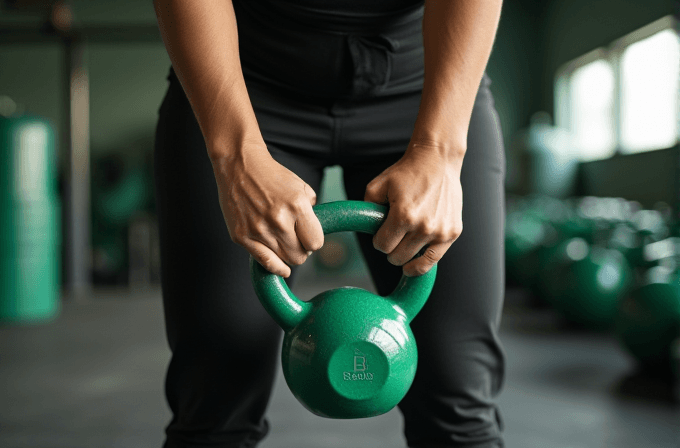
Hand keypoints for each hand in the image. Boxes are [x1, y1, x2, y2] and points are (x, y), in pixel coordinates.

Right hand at [211, 145, 324, 277]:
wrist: (239, 165)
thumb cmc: (272, 176)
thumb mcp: (301, 187)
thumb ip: (312, 211)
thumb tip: (314, 232)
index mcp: (297, 206)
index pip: (315, 242)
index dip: (314, 241)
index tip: (309, 237)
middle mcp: (278, 220)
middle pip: (300, 256)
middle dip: (302, 251)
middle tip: (297, 241)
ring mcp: (258, 230)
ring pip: (285, 261)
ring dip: (288, 255)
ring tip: (285, 244)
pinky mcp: (242, 236)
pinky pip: (265, 262)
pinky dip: (276, 267)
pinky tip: (282, 269)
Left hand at [363, 142, 463, 276]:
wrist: (437, 160)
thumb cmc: (407, 172)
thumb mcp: (378, 185)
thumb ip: (366, 208)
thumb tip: (365, 228)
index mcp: (403, 216)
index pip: (382, 246)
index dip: (378, 241)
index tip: (380, 233)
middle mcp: (423, 227)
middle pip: (397, 257)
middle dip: (390, 248)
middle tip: (393, 235)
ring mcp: (440, 231)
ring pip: (414, 262)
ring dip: (405, 256)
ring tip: (402, 246)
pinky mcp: (453, 233)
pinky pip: (433, 260)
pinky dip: (421, 265)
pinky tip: (413, 265)